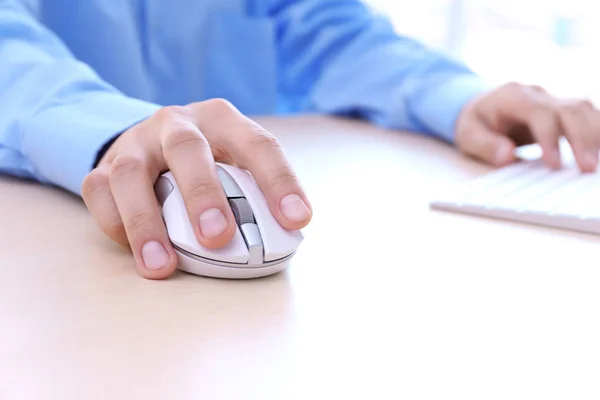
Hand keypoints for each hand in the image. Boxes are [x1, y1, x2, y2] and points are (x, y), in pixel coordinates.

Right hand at [81, 99, 311, 278]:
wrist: (151, 139)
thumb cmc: (206, 160)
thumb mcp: (234, 161)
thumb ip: (254, 191)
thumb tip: (284, 236)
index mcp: (222, 120)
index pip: (257, 144)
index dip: (279, 181)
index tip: (296, 219)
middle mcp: (177, 124)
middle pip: (187, 150)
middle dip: (202, 193)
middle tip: (218, 237)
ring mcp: (136, 143)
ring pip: (132, 173)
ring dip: (147, 221)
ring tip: (163, 265)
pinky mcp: (103, 166)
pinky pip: (101, 193)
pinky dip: (117, 225)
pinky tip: (139, 252)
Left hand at [454, 82, 599, 171]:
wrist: (478, 107)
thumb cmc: (474, 122)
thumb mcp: (467, 134)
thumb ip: (485, 144)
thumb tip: (506, 156)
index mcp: (513, 96)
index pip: (540, 113)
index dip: (551, 138)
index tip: (554, 165)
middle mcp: (538, 94)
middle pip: (570, 108)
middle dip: (583, 137)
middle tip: (589, 167)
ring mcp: (553, 99)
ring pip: (584, 108)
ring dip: (596, 134)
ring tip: (598, 163)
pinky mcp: (562, 109)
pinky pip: (586, 116)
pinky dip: (596, 132)